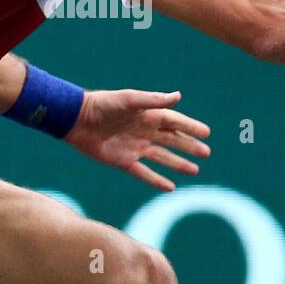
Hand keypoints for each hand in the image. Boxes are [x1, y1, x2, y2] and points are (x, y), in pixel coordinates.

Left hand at [64, 89, 210, 190]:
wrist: (77, 120)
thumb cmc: (103, 105)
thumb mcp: (129, 100)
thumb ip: (153, 100)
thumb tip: (178, 96)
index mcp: (148, 115)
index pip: (175, 122)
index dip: (190, 127)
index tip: (207, 133)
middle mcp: (144, 132)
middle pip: (172, 140)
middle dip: (189, 146)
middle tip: (206, 153)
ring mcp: (135, 148)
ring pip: (162, 158)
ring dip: (178, 164)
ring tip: (195, 170)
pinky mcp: (123, 161)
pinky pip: (144, 173)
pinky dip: (157, 180)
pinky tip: (170, 188)